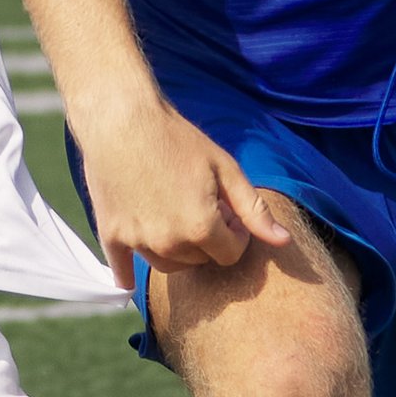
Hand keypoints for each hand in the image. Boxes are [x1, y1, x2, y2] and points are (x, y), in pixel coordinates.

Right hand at [74, 95, 289, 288]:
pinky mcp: (111, 235)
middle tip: (201, 205)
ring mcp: (137, 241)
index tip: (227, 209)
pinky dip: (129, 276)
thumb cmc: (176, 139)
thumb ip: (254, 210)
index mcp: (200, 227)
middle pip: (200, 261)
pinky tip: (130, 277)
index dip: (235, 233)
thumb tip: (284, 241)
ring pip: (168, 266)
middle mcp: (168, 242)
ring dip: (178, 251)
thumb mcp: (225, 168)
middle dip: (207, 239)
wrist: (119, 119)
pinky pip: (122, 273)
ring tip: (175, 216)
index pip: (230, 254)